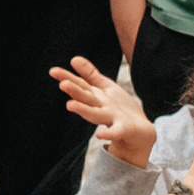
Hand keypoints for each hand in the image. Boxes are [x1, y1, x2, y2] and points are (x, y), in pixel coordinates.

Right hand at [50, 55, 154, 169]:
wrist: (140, 132)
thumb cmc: (119, 108)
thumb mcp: (104, 88)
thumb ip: (90, 75)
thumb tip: (73, 58)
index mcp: (95, 96)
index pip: (79, 84)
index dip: (67, 77)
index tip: (52, 71)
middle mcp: (99, 107)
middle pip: (85, 97)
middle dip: (74, 91)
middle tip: (63, 84)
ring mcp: (110, 118)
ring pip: (94, 114)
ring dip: (83, 110)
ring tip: (70, 105)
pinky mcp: (123, 129)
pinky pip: (115, 131)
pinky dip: (109, 133)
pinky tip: (100, 135)